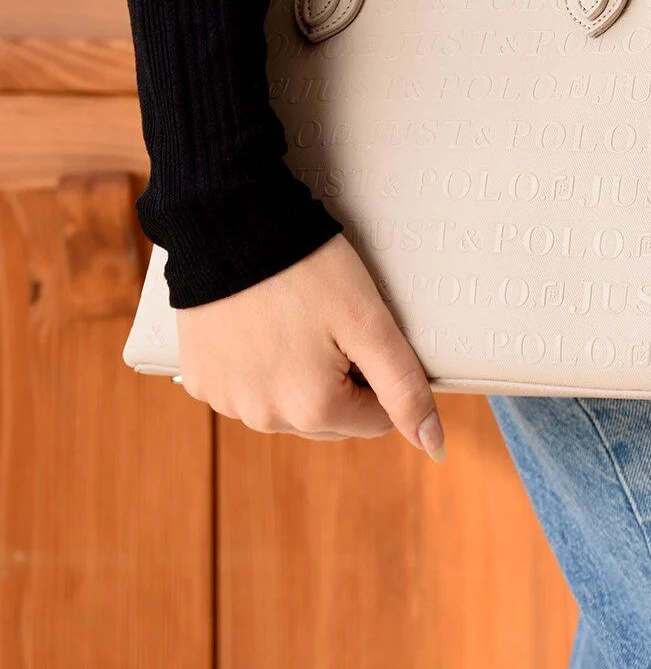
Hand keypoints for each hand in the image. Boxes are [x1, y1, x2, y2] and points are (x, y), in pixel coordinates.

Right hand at [175, 233, 445, 454]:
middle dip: (341, 379)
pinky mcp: (200, 379)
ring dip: (298, 376)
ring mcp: (227, 401)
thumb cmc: (307, 268)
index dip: (378, 373)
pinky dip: (257, 365)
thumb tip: (433, 444)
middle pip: (330, 416)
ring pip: (285, 405)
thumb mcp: (368, 321)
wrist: (230, 224)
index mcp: (312, 410)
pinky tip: (259, 324)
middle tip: (331, 322)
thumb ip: (403, 386)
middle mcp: (265, 419)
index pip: (376, 419)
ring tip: (294, 319)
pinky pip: (243, 387)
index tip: (363, 331)